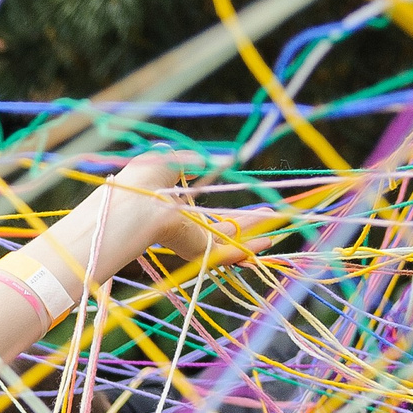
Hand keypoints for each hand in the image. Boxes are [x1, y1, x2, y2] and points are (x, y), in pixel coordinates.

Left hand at [112, 151, 274, 276]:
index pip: (202, 209)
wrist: (136, 202)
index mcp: (171, 205)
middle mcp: (181, 225)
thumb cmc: (146, 178)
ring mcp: (188, 240)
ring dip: (252, 233)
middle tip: (269, 212)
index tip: (245, 199)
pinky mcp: (196, 251)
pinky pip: (228, 253)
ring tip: (276, 226)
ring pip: (228, 240)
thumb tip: (220, 161)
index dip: (222, 204)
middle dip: (245, 222)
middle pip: (219, 227)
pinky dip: (249, 249)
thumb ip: (196, 162)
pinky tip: (269, 240)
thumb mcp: (173, 160)